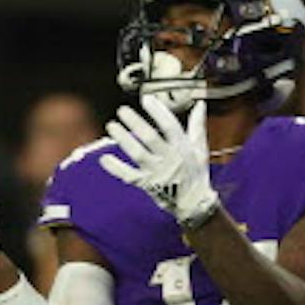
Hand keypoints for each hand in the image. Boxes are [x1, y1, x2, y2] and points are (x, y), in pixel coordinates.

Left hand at [100, 95, 219, 229]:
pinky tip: (104, 158)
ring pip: (138, 154)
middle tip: (122, 111)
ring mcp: (157, 172)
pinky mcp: (147, 184)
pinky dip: (116, 168)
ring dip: (124, 140)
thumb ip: (197, 126)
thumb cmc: (196, 173)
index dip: (158, 112)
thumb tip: (200, 104)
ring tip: (111, 126)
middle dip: (136, 123)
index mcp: (183, 148)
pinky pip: (129, 176)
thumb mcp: (200, 149)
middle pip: (150, 138)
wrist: (194, 204)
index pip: (170, 126)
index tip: (146, 99)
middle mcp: (169, 159)